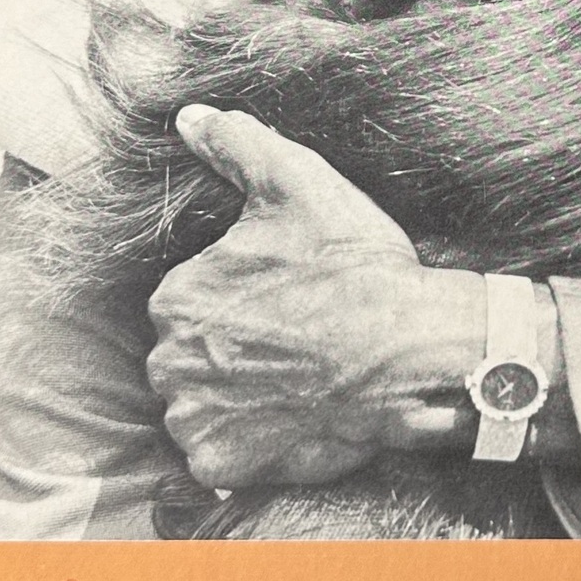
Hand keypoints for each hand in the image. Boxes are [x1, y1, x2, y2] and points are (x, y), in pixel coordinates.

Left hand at [146, 106, 483, 490]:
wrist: (410, 352)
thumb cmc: (356, 267)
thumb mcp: (298, 184)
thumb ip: (234, 145)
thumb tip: (187, 117)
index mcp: (176, 295)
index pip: (189, 301)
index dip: (239, 301)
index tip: (284, 302)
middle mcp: (169, 360)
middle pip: (189, 356)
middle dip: (230, 352)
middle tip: (293, 342)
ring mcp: (195, 418)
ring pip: (200, 405)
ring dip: (234, 398)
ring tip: (293, 380)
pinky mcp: (223, 464)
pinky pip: (218, 455)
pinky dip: (246, 443)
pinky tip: (289, 416)